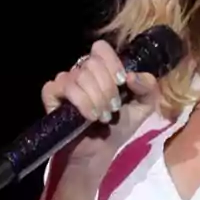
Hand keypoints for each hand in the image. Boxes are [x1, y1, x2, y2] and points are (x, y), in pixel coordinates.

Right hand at [40, 39, 162, 163]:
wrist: (100, 151)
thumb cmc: (119, 126)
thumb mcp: (144, 107)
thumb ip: (148, 87)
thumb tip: (132, 76)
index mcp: (101, 69)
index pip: (101, 48)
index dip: (112, 63)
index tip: (122, 82)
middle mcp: (81, 71)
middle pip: (92, 63)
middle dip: (107, 88)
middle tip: (113, 107)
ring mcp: (64, 82)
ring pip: (79, 76)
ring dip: (97, 99)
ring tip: (103, 117)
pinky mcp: (51, 95)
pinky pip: (63, 87)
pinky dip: (81, 102)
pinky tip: (89, 117)